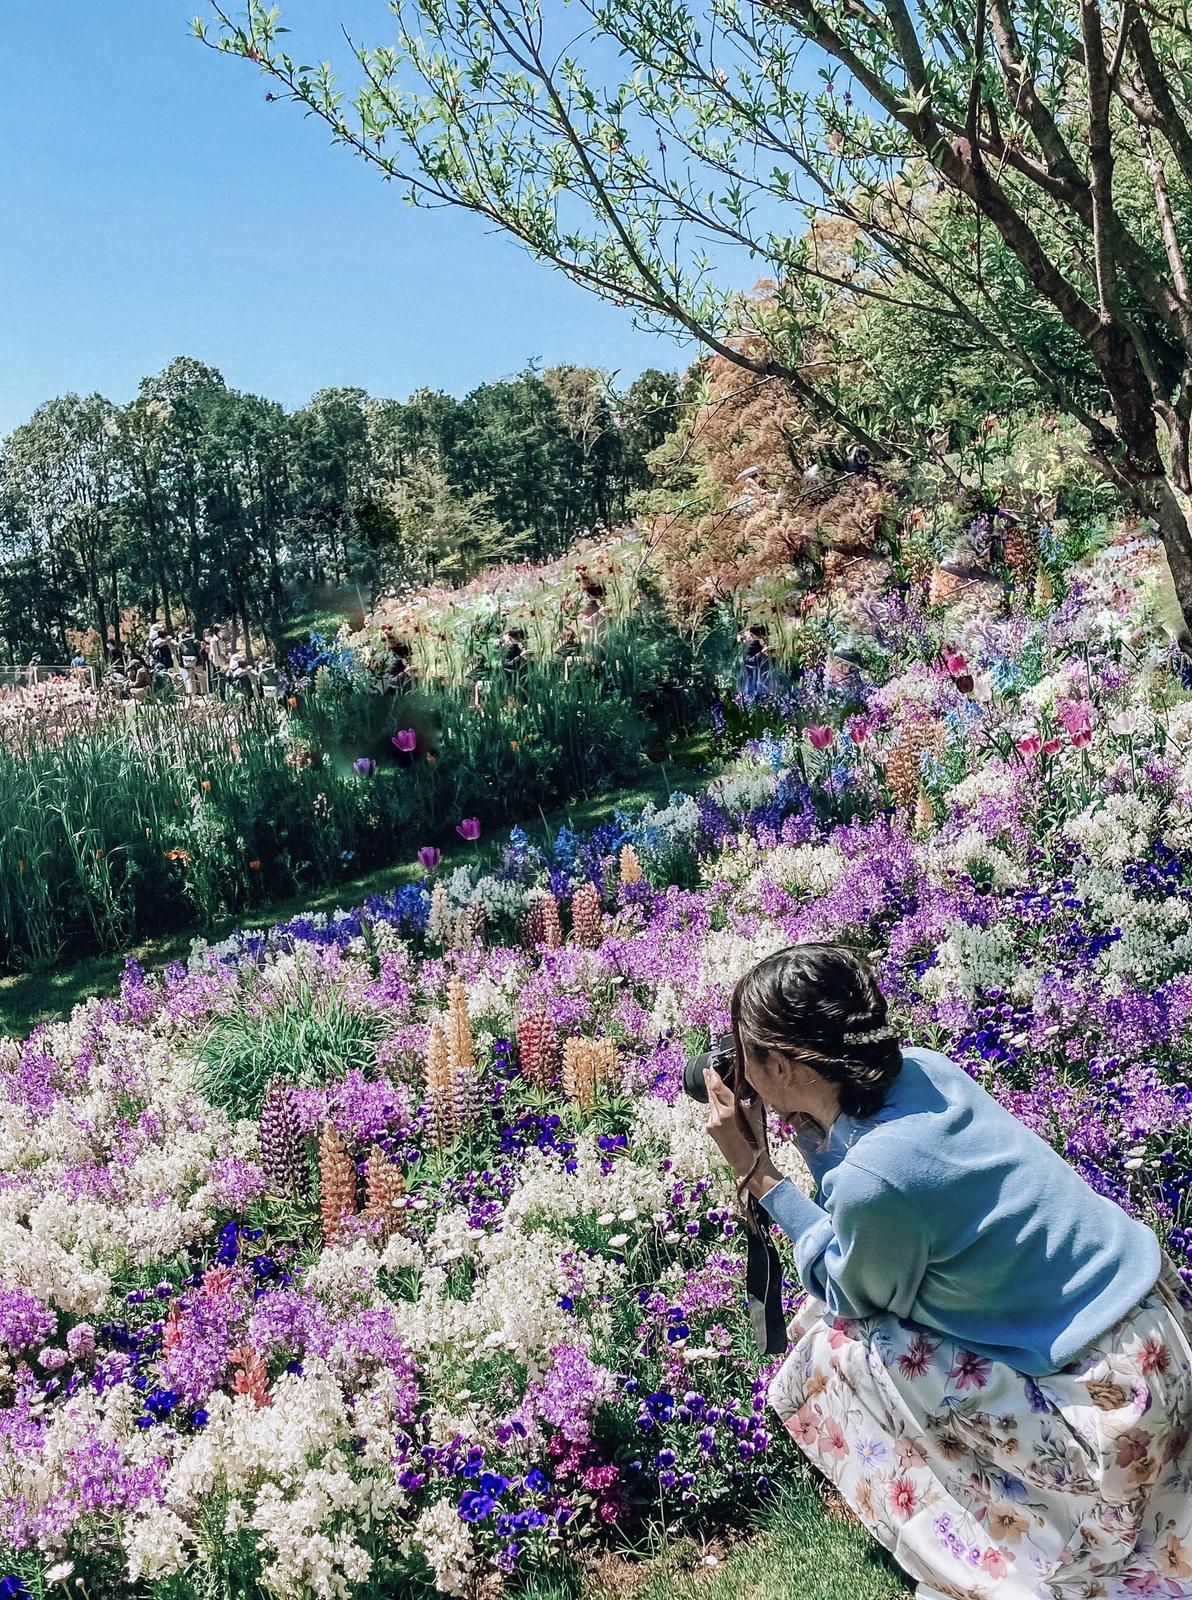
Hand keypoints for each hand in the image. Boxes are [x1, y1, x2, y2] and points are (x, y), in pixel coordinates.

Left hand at [703, 1070, 781, 1196]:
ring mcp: (713, 1122)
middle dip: (710, 1081)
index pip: (719, 1089)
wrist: (747, 1162)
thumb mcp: (753, 1116)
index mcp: (732, 1110)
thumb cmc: (755, 1139)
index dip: (714, 1078)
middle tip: (707, 1070)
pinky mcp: (710, 1128)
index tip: (711, 1068)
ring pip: (710, 1102)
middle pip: (712, 1093)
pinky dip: (713, 1105)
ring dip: (710, 1091)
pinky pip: (711, 1112)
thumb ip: (744, 1101)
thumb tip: (742, 1088)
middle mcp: (720, 1115)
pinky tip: (714, 1099)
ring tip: (708, 1079)